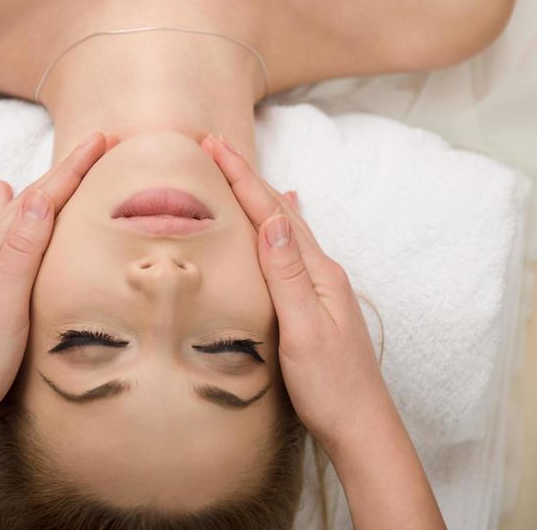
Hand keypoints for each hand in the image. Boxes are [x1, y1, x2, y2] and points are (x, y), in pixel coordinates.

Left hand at [0, 130, 118, 445]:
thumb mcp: (6, 303)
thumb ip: (24, 249)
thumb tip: (40, 195)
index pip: (40, 198)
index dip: (73, 168)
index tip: (102, 139)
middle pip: (31, 199)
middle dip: (66, 170)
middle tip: (98, 143)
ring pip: (21, 213)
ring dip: (47, 186)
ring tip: (65, 164)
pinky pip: (8, 232)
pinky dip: (15, 209)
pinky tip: (3, 194)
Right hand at [201, 134, 390, 454]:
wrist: (362, 429)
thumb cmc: (331, 387)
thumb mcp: (304, 331)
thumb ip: (288, 275)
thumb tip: (274, 218)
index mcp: (317, 271)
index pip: (271, 213)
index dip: (241, 177)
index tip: (214, 145)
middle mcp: (321, 270)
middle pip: (279, 210)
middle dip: (246, 176)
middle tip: (216, 146)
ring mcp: (320, 286)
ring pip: (285, 226)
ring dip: (259, 195)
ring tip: (240, 171)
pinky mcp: (315, 302)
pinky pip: (291, 248)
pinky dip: (279, 224)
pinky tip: (284, 218)